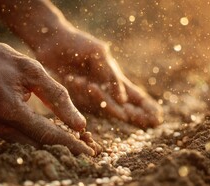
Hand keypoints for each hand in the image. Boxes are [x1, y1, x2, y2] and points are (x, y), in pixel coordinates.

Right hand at [0, 40, 98, 155]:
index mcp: (10, 110)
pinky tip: (48, 134)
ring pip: (27, 144)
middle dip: (64, 148)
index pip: (49, 136)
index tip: (91, 153)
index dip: (72, 145)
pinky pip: (16, 139)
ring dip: (50, 144)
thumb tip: (80, 124)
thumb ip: (57, 98)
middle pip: (39, 146)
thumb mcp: (32, 71)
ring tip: (72, 142)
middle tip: (86, 148)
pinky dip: (34, 138)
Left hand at [34, 28, 162, 127]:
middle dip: (127, 114)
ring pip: (103, 108)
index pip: (136, 98)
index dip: (147, 109)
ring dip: (94, 96)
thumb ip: (111, 77)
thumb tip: (123, 100)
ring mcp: (92, 98)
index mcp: (117, 80)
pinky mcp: (77, 100)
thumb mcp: (98, 54)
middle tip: (133, 116)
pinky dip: (80, 92)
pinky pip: (84, 104)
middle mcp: (107, 93)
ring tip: (80, 79)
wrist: (52, 42)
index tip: (157, 119)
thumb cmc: (79, 44)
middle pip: (123, 110)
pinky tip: (72, 78)